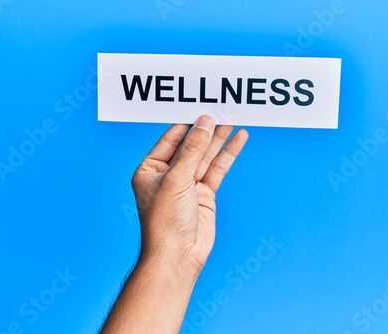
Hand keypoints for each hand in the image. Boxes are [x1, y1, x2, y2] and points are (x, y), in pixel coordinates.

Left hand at [131, 115, 248, 272]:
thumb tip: (204, 123)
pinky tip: (237, 139)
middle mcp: (168, 174)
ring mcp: (187, 184)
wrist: (178, 256)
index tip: (202, 106)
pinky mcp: (204, 194)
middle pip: (191, 145)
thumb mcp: (176, 179)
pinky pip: (217, 169)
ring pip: (206, 156)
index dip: (187, 122)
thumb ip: (192, 150)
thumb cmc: (165, 221)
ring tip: (234, 118)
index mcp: (150, 169)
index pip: (170, 138)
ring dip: (219, 139)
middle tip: (222, 108)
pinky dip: (227, 154)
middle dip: (206, 129)